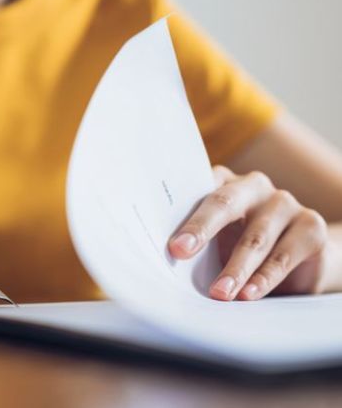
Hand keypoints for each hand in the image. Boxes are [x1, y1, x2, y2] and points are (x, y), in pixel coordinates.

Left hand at [168, 166, 328, 300]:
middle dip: (201, 228)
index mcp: (222, 182)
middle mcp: (252, 186)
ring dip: (235, 267)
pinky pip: (284, 255)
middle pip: (225, 203)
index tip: (167, 240)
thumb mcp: (214, 242)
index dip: (180, 212)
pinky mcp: (310, 226)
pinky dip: (264, 277)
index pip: (196, 188)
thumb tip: (164, 262)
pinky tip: (249, 294)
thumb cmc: (238, 248)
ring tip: (219, 293)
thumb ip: (194, 243)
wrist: (296, 263)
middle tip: (180, 252)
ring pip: (255, 236)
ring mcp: (284, 203)